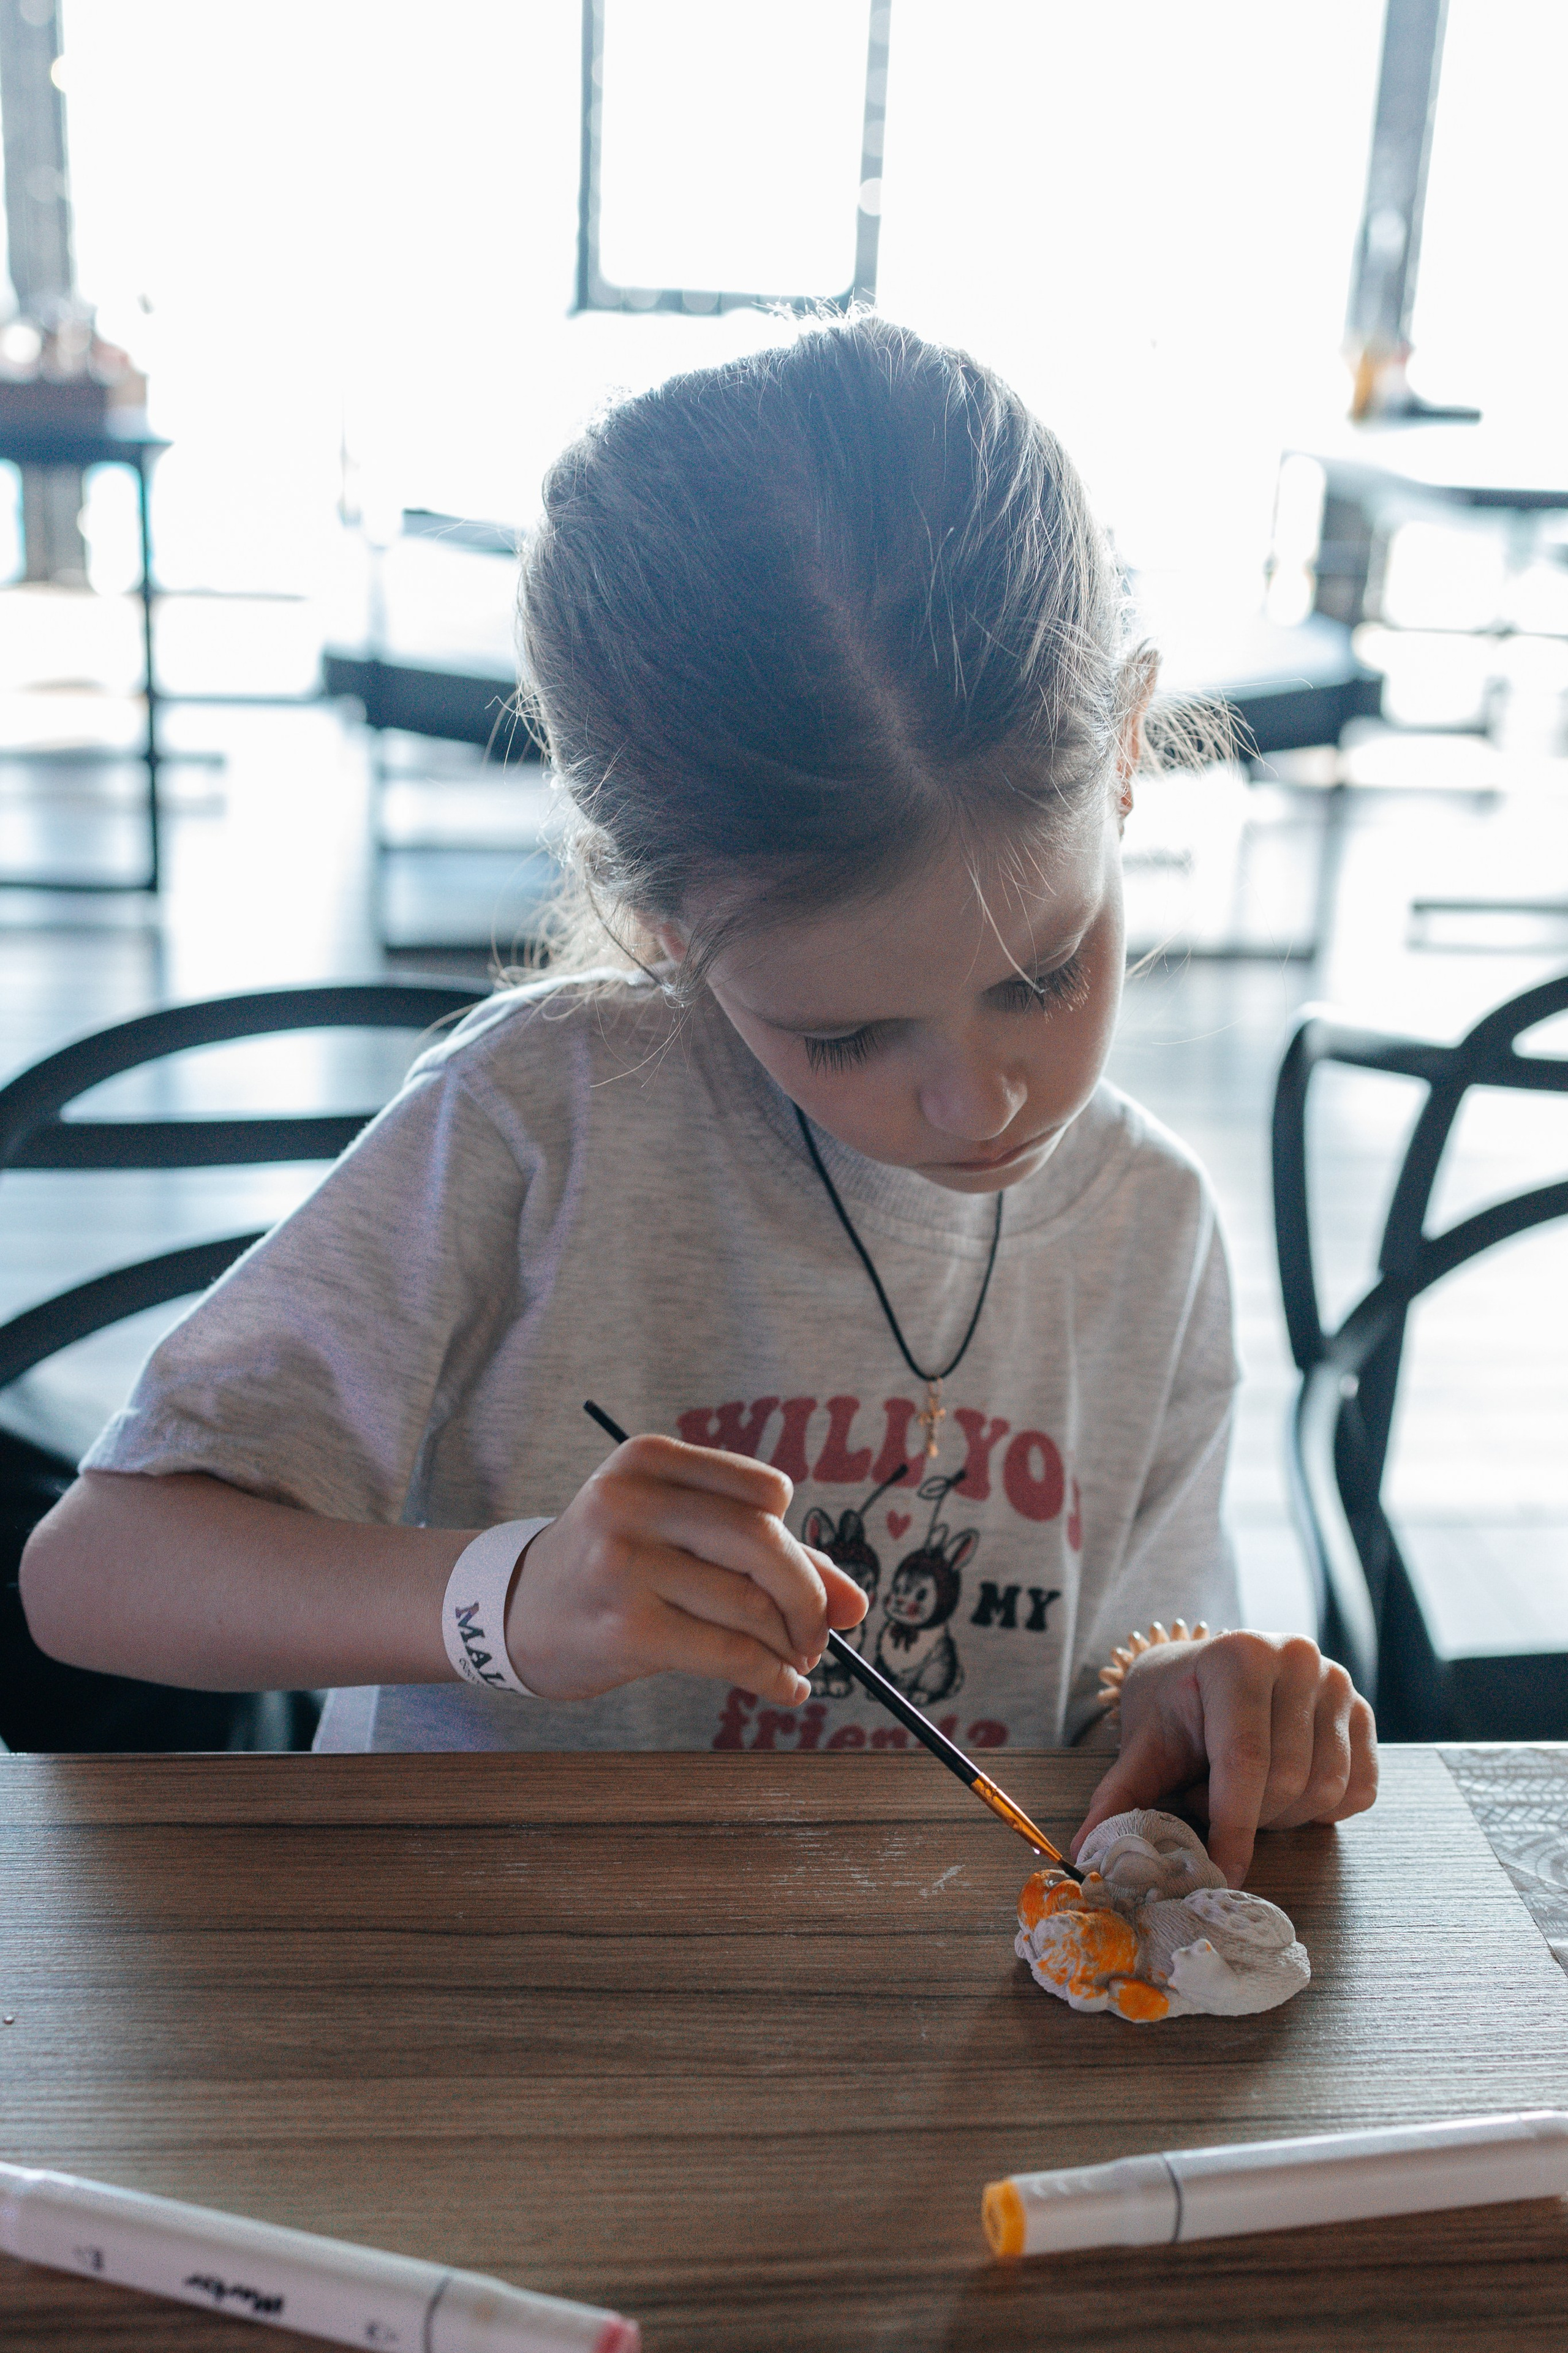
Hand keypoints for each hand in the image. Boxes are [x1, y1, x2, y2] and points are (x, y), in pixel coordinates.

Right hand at [502, 1434, 867, 1704]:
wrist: (514, 1612)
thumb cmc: (616, 1564)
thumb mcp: (676, 1533)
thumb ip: (770, 1556)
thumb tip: (859, 1606)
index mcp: (648, 1458)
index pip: (766, 1492)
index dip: (798, 1544)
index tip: (805, 1581)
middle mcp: (631, 1501)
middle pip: (764, 1543)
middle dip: (808, 1597)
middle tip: (819, 1633)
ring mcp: (623, 1565)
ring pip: (750, 1605)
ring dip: (791, 1644)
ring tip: (795, 1661)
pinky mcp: (626, 1630)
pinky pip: (729, 1655)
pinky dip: (772, 1676)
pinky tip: (784, 1686)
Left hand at [1072, 1631, 1377, 1885]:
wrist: (1210, 1669)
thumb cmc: (1176, 1706)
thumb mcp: (1143, 1742)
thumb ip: (1119, 1796)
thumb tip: (1086, 1853)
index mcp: (1239, 1656)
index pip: (1244, 1759)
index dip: (1232, 1827)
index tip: (1220, 1875)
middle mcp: (1297, 1659)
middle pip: (1287, 1781)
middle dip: (1245, 1817)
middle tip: (1205, 1801)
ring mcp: (1339, 1683)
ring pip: (1324, 1791)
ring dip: (1280, 1815)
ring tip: (1238, 1790)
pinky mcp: (1364, 1712)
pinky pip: (1357, 1792)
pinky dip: (1320, 1811)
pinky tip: (1282, 1792)